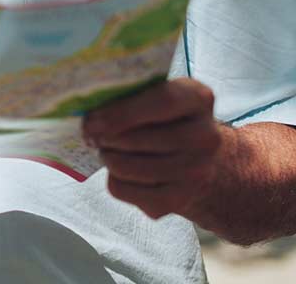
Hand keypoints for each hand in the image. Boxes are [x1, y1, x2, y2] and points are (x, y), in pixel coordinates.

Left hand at [81, 78, 225, 219]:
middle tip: (91, 134)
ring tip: (106, 150)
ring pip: (128, 167)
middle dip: (106, 137)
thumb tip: (89, 109)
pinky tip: (119, 171)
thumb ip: (132, 94)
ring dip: (107, 158)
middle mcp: (205, 137)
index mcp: (199, 99)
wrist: (201, 162)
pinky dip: (114, 180)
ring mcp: (195, 172)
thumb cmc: (167, 121)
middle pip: (140, 138)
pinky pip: (126, 190)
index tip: (92, 120)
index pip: (162, 101)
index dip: (121, 111)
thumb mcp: (159, 95)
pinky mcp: (178, 200)